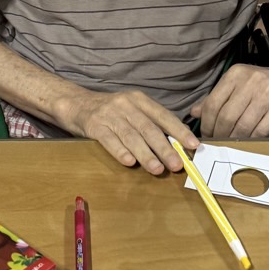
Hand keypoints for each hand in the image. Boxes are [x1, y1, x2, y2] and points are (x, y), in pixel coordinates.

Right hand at [64, 88, 198, 175]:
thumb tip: (176, 145)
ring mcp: (109, 115)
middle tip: (177, 164)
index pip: (163, 116)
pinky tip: (129, 162)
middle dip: (165, 147)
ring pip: (131, 136)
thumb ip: (150, 123)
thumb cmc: (109, 111)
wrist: (75, 103)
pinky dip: (120, 151)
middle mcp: (126, 105)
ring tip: (157, 169)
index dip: (179, 131)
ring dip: (146, 154)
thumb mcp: (131, 110)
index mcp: (139, 100)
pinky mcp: (94, 125)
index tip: (193, 145)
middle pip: (149, 128)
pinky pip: (109, 140)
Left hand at [189, 63, 268, 139]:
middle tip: (217, 143)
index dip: (207, 124)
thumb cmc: (266, 84)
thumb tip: (194, 112)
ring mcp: (268, 94)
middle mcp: (251, 81)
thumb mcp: (240, 83)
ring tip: (231, 145)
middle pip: (226, 116)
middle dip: (219, 134)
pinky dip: (251, 141)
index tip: (206, 134)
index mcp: (236, 74)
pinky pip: (260, 131)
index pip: (213, 103)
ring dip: (234, 140)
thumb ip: (218, 97)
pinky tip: (247, 143)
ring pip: (242, 126)